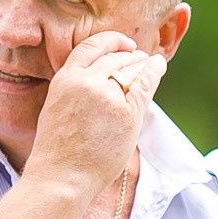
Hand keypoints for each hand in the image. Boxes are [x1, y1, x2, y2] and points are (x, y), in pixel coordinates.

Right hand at [21, 30, 167, 197]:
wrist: (61, 177)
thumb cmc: (59, 151)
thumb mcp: (58, 107)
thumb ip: (78, 89)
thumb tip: (106, 77)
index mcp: (65, 79)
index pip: (91, 47)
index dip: (112, 41)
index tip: (124, 45)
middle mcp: (86, 82)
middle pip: (116, 58)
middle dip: (130, 56)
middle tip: (140, 57)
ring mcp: (108, 97)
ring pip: (132, 69)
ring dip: (143, 64)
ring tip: (151, 62)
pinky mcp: (126, 113)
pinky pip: (145, 85)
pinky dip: (154, 72)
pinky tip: (159, 66)